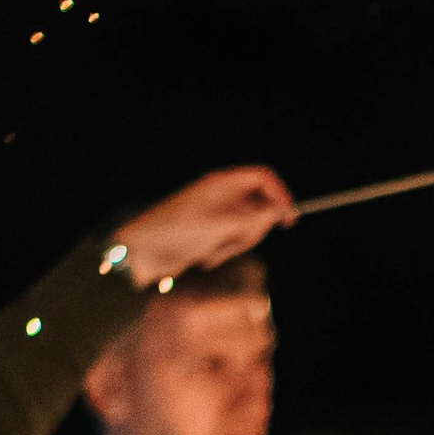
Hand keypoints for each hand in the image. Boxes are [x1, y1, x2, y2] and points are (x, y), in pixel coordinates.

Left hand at [111, 167, 296, 287]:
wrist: (144, 252)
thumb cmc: (179, 232)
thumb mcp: (224, 225)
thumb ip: (256, 217)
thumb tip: (280, 212)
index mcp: (222, 183)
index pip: (263, 178)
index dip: (280, 195)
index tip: (289, 218)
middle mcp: (220, 195)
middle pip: (258, 206)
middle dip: (252, 229)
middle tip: (238, 240)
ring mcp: (214, 214)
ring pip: (245, 228)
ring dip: (234, 244)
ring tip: (213, 250)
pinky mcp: (208, 233)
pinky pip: (230, 242)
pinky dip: (222, 251)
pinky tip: (203, 255)